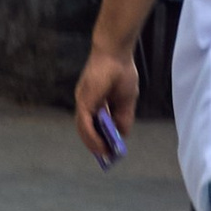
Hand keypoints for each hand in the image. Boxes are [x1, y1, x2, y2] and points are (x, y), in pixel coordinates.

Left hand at [75, 47, 137, 163]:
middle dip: (97, 143)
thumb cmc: (122, 72)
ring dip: (94, 144)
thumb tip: (122, 135)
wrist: (116, 54)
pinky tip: (102, 146)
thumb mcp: (127, 100)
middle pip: (87, 128)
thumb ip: (123, 117)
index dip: (100, 137)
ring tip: (105, 155)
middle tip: (106, 156)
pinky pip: (85, 124)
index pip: (94, 123)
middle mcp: (86, 103)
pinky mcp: (84, 101)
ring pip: (84, 129)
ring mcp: (83, 102)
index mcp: (95, 101)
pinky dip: (92, 137)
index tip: (108, 149)